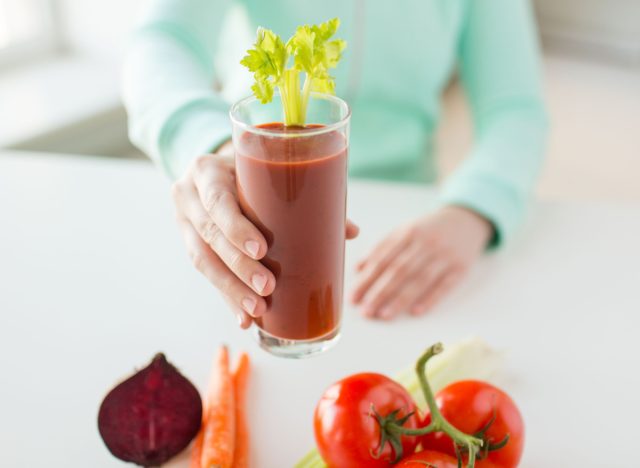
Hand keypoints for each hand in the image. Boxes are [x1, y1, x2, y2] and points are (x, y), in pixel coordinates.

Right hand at [172, 144, 358, 328]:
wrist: (212, 172)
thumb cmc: (248, 171)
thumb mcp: (266, 173)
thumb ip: (303, 198)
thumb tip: (351, 231)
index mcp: (207, 171)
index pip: (217, 201)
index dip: (236, 228)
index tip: (262, 250)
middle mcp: (188, 196)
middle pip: (209, 237)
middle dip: (239, 267)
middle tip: (268, 287)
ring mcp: (183, 222)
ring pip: (203, 262)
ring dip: (232, 290)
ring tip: (258, 310)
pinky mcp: (189, 244)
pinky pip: (206, 274)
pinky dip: (227, 297)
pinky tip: (243, 319)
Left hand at [350, 206, 492, 318]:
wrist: (466, 220)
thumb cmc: (428, 230)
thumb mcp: (405, 231)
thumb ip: (382, 248)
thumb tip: (358, 268)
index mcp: (408, 233)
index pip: (384, 258)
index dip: (367, 279)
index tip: (353, 296)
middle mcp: (426, 243)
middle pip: (399, 270)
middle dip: (379, 292)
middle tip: (365, 310)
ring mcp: (445, 255)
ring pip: (419, 279)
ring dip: (400, 299)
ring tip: (383, 315)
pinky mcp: (461, 267)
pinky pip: (444, 285)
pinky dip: (430, 299)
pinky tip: (416, 312)